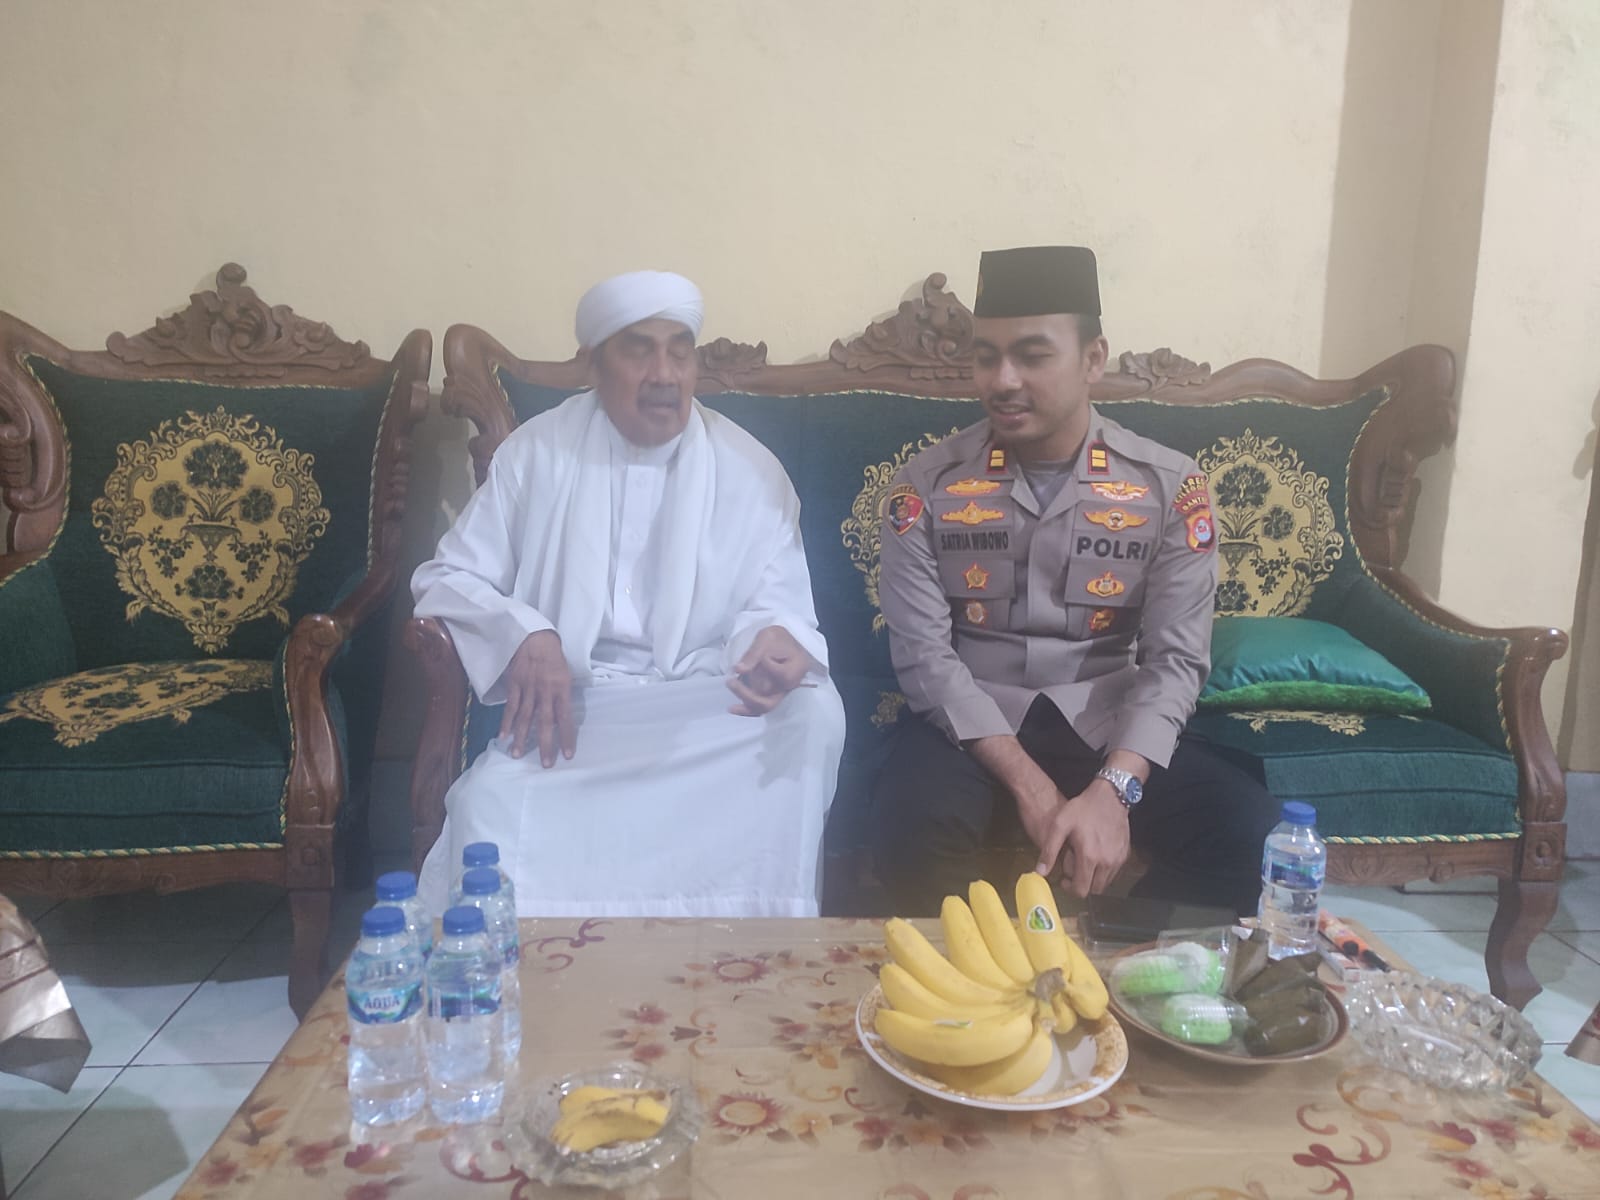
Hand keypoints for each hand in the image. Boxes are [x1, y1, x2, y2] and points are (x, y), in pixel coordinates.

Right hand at [499, 630, 575, 766]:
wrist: (535, 638)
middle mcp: (545, 692)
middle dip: (545, 744)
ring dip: (521, 738)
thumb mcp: (567, 675)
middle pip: (545, 722)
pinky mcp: (514, 686)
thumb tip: (562, 717)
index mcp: (561, 689)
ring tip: (517, 755)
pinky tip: (503, 737)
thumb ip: (563, 696)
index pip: (565, 718)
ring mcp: (528, 689)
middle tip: (545, 763)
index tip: (567, 755)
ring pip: (524, 718)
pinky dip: (506, 722)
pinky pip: (510, 707)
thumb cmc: (554, 658)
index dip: (566, 737)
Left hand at [727, 625, 812, 715]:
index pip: (778, 674)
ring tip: (730, 684)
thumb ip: (754, 653)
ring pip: (762, 706)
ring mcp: (781, 693)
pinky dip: (746, 710)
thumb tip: (739, 670)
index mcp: (797, 668)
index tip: (760, 653)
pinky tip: (732, 708)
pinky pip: (759, 709)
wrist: (781, 643)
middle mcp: (791, 686)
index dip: (765, 663)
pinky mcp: (772, 696)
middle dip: (747, 693)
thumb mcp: (766, 638)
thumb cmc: (777, 638)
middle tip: (730, 681)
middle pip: (771, 699)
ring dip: (744, 698)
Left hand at [1022, 780, 1130, 899]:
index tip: (1063, 879)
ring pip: (1105, 883)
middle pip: (1093, 890)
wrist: (1110, 796)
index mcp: (1089, 857)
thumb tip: (1040, 872)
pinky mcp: (1125, 854)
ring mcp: (1118, 859)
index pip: (1081, 890)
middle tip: (1072, 871)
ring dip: (1093, 879)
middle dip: (1081, 884)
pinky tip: (1095, 856)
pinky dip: (1104, 871)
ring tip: (1083, 862)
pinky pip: (1113, 872)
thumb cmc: (1083, 808)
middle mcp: (1107, 862)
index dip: (1070, 888)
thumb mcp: (1060, 824)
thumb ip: (1049, 849)